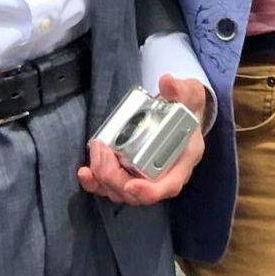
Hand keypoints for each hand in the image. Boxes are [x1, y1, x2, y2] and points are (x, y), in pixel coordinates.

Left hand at [78, 74, 206, 205]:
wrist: (182, 112)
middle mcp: (165, 175)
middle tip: (103, 152)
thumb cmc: (188, 107)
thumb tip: (167, 82)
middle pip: (137, 193)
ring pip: (121, 192)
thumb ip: (180, 90)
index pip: (170, 185)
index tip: (131, 185)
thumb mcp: (189, 94)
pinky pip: (111, 187)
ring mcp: (145, 177)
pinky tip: (85, 172)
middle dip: (115, 177)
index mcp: (183, 160)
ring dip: (103, 178)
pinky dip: (96, 183)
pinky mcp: (129, 173)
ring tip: (96, 151)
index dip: (150, 191)